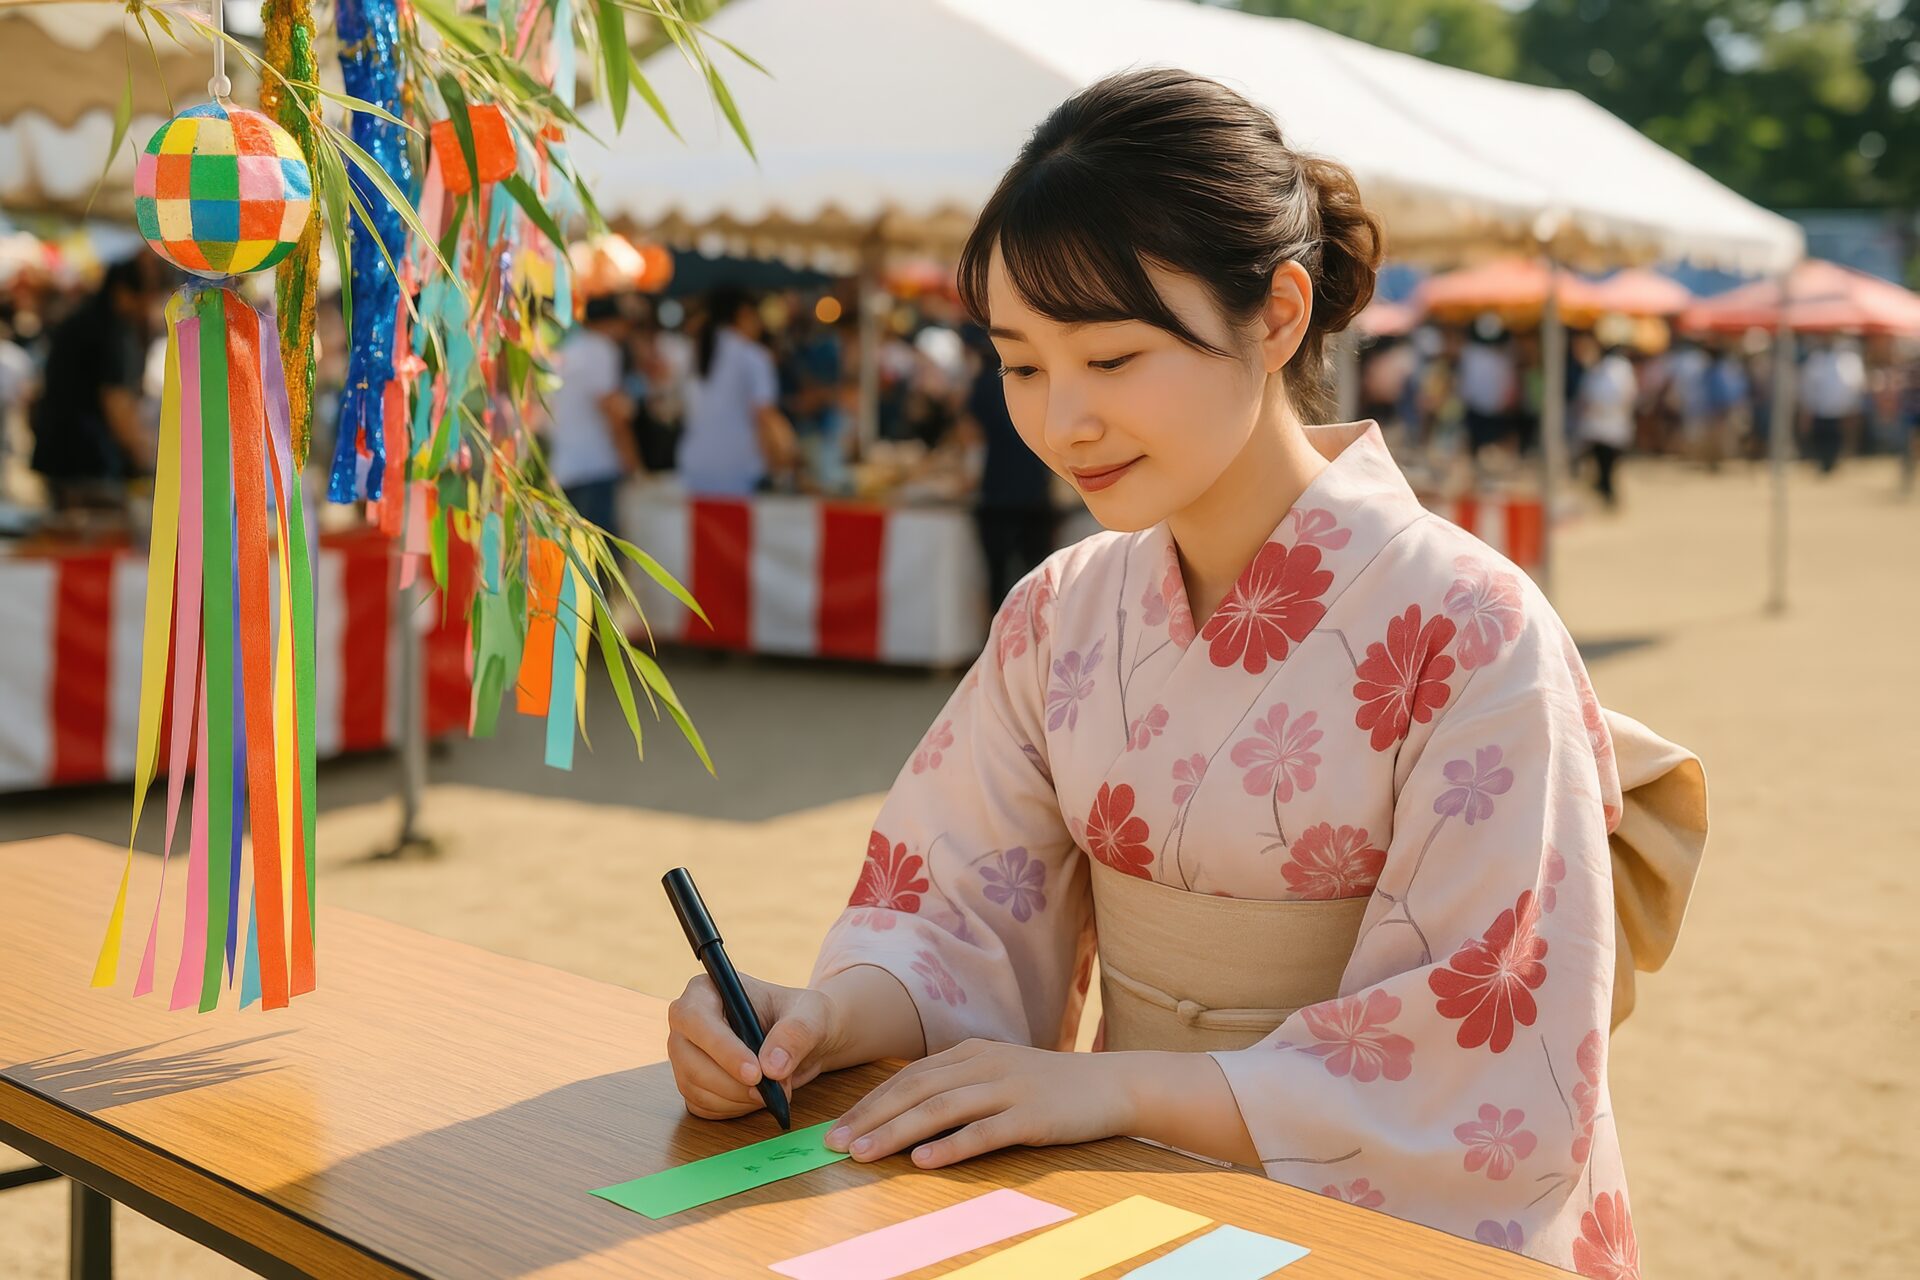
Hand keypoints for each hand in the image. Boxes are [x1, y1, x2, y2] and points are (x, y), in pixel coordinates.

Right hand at [666, 973, 843, 1119]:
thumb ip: (796, 1033)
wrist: (804, 1041)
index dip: (722, 1048)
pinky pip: (703, 1106)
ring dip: (737, 1098)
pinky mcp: (693, 1084)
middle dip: (732, 1083)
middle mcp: (688, 1023)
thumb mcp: (812, 1014)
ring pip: (694, 1087)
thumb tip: (772, 1066)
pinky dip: (733, 1109)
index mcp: (706, 990)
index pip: (696, 1018)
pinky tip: (758, 1097)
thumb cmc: (803, 1016)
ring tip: (775, 1088)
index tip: (755, 1072)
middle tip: (771, 1089)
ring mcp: (686, 1056)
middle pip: (689, 1059)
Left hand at [823, 1039, 1132, 1169]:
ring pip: (941, 1108)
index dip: (870, 1102)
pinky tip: (924, 1160)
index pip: (909, 1078)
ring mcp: (1008, 1088)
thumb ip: (960, 1086)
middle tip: (835, 1143)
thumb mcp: (1001, 1074)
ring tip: (864, 1153)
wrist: (1113, 1084)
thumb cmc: (1052, 1086)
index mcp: (972, 1053)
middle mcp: (984, 1064)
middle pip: (915, 1090)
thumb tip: (911, 1118)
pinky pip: (984, 1131)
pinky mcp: (1031, 1116)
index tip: (838, 1128)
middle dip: (871, 1118)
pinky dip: (951, 1146)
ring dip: (897, 1132)